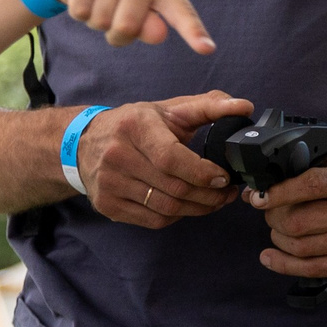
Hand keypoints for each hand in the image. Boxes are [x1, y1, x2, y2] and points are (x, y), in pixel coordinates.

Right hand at [33, 0, 216, 51]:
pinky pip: (81, 11)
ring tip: (98, 2)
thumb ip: (150, 28)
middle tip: (113, 16)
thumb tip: (158, 34)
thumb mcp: (138, 14)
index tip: (207, 49)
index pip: (181, 13)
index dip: (193, 32)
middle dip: (115, 34)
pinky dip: (79, 13)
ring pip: (100, 21)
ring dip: (95, 22)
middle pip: (126, 27)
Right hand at [77, 92, 252, 226]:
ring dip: (198, 209)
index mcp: (134, 127)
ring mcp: (109, 183)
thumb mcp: (168, 109)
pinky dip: (177, 216)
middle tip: (228, 192)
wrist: (83, 142)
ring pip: (166, 208)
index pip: (172, 158)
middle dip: (209, 195)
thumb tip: (244, 106)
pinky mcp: (107, 205)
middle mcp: (117, 155)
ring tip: (215, 200)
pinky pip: (153, 220)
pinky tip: (188, 206)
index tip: (224, 177)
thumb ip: (209, 106)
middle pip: (174, 187)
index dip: (202, 173)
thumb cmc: (135, 125)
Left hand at [248, 155, 326, 279]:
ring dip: (278, 239)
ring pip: (300, 248)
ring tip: (278, 231)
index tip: (258, 198)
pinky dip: (284, 265)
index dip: (279, 194)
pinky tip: (271, 257)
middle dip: (273, 219)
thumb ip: (298, 172)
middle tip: (270, 213)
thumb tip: (253, 190)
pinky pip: (312, 269)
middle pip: (298, 223)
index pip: (310, 186)